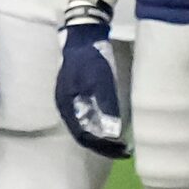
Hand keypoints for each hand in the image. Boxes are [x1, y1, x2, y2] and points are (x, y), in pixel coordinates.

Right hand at [56, 13, 129, 158]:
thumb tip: (111, 134)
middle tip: (124, 151)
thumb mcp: (100, 81)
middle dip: (102, 145)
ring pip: (83, 127)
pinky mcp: (75, 92)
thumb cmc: (91, 58)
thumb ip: (105, 105)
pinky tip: (110, 125)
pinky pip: (84, 117)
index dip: (103, 147)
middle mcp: (65, 106)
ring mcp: (68, 99)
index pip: (84, 136)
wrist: (81, 36)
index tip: (122, 152)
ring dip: (101, 137)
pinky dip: (98, 126)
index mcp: (67, 105)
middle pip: (82, 134)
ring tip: (119, 141)